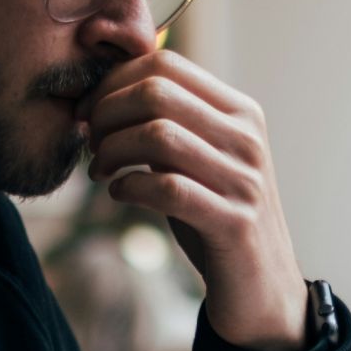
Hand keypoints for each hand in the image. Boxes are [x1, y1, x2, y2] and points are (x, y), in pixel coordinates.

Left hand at [80, 51, 308, 350]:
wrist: (261, 286)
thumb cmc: (217, 216)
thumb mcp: (201, 158)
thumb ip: (170, 124)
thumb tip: (103, 94)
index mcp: (240, 112)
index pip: (166, 65)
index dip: (113, 81)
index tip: (88, 111)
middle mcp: (246, 138)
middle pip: (156, 92)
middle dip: (106, 113)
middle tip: (89, 142)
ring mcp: (243, 179)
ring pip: (158, 135)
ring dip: (112, 150)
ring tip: (101, 170)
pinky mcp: (233, 222)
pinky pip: (167, 189)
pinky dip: (129, 187)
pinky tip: (119, 193)